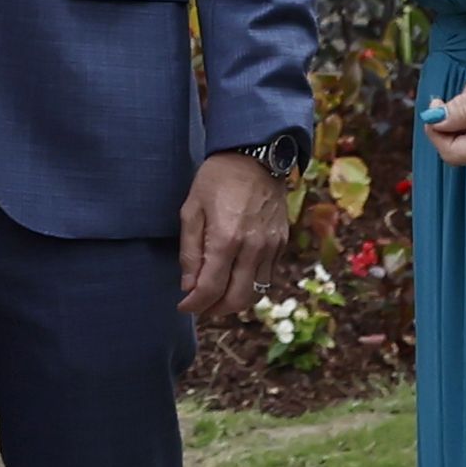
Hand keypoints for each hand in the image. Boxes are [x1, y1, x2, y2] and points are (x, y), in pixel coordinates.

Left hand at [177, 150, 293, 320]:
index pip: (210, 288)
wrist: (255, 156)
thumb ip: (190, 251)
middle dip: (215, 310)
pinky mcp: (281, 242)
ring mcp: (271, 246)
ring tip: (216, 297)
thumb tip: (188, 285)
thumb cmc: (217, 179)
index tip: (184, 307)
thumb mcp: (191, 211)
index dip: (195, 304)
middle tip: (200, 307)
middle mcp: (253, 248)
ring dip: (235, 301)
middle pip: (237, 299)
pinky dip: (250, 285)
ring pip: (256, 292)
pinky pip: (267, 276)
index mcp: (226, 239)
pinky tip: (235, 279)